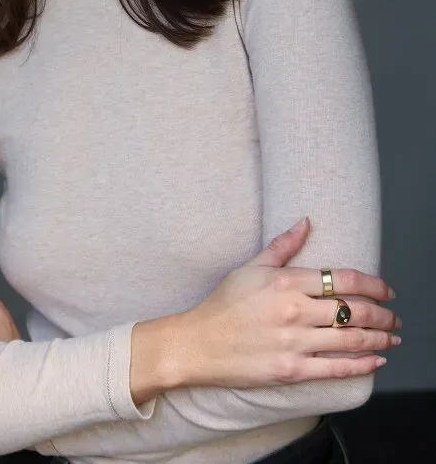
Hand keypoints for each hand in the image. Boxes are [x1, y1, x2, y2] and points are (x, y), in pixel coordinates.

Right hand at [175, 217, 400, 388]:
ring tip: (392, 338)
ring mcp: (294, 343)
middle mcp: (294, 311)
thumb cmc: (224, 304)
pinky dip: (363, 365)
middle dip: (383, 314)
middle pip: (354, 310)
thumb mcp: (251, 267)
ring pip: (352, 339)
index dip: (373, 284)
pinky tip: (376, 360)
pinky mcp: (292, 370)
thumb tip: (306, 222)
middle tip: (394, 317)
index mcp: (286, 282)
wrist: (199, 343)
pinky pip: (337, 369)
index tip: (386, 290)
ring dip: (380, 339)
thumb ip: (283, 245)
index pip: (343, 279)